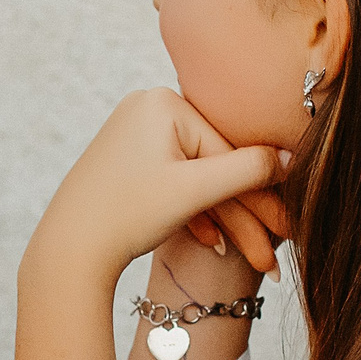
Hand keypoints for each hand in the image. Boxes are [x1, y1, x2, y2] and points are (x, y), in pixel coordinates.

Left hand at [26, 89, 288, 287]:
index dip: (262, 196)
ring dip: (223, 219)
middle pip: (214, 165)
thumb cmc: (126, 215)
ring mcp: (135, 133)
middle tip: (271, 253)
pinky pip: (174, 182)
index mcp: (163, 102)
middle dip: (244, 214)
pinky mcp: (128, 159)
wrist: (67, 250)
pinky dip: (193, 212)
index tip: (287, 229)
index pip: (228, 151)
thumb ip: (249, 170)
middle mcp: (148, 107)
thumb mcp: (194, 191)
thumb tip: (294, 157)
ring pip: (197, 178)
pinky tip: (210, 243)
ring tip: (250, 257)